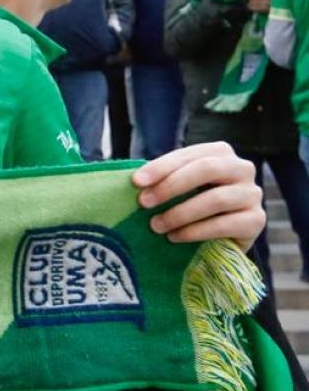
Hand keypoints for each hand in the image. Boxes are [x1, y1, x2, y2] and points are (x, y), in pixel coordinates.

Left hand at [132, 142, 263, 249]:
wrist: (221, 236)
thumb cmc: (192, 203)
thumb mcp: (178, 186)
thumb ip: (163, 179)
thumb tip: (134, 181)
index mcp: (220, 152)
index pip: (189, 154)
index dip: (161, 166)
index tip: (136, 182)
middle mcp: (242, 168)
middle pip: (207, 170)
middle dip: (170, 186)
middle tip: (144, 203)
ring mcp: (252, 194)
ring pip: (215, 199)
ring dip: (180, 213)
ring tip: (156, 226)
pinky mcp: (256, 221)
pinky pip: (224, 225)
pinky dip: (194, 232)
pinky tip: (175, 237)